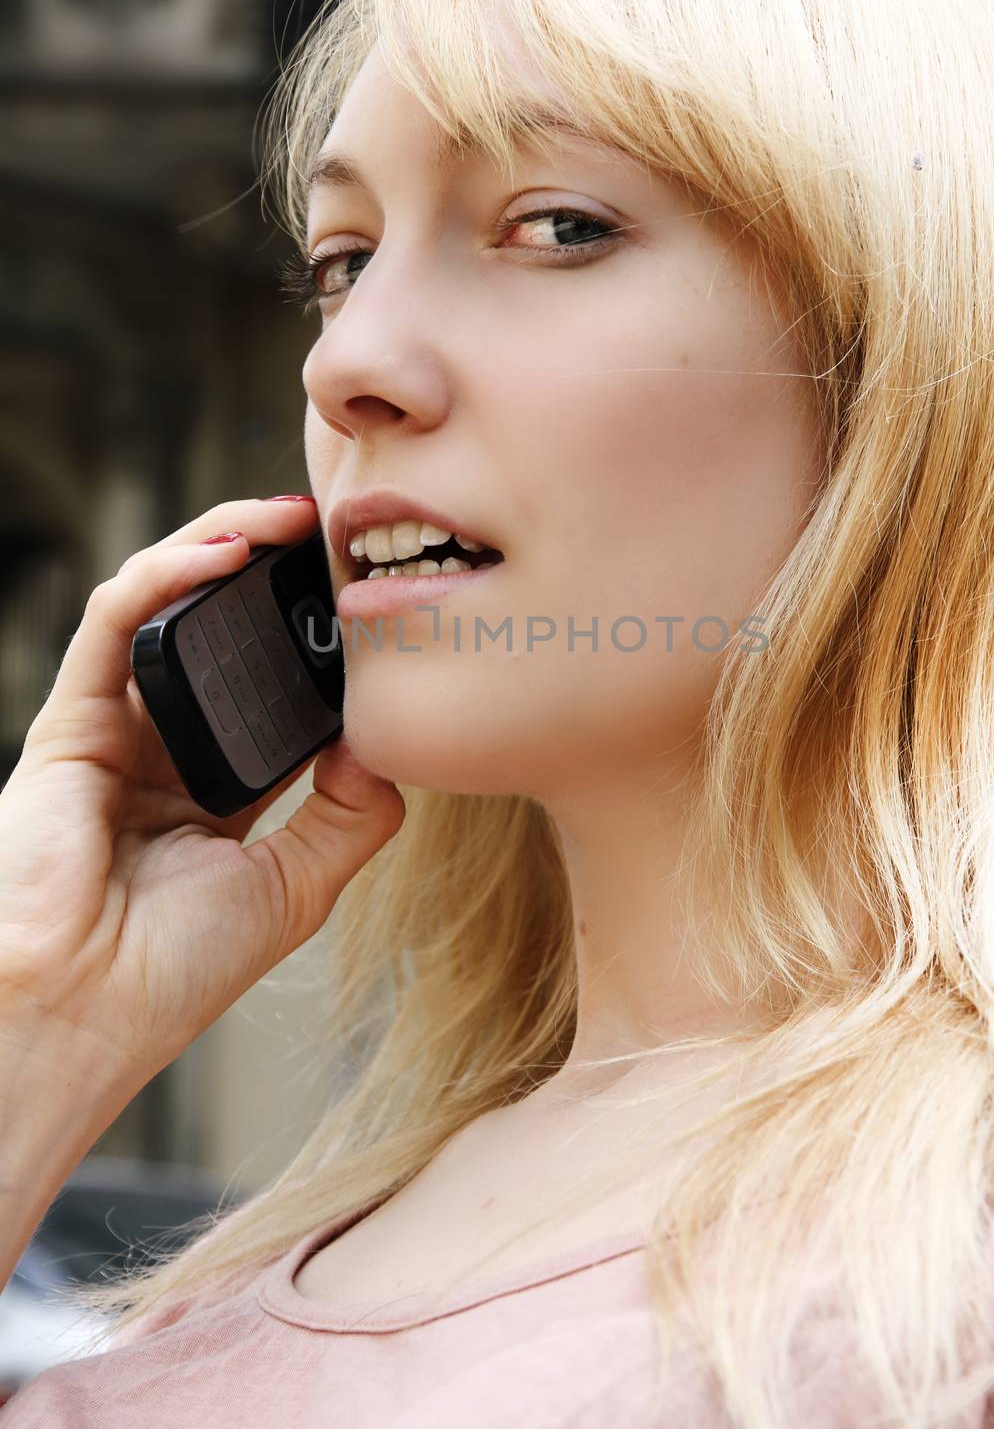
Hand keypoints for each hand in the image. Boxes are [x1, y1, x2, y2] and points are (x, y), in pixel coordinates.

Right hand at [0, 496, 403, 1085]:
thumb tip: (383, 744)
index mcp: (214, 787)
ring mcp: (112, 729)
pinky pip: (115, 622)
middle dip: (273, 570)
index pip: (269, 684)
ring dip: (225, 545)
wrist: (80, 1017)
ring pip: (166, 605)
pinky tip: (227, 551)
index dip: (315, 635)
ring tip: (290, 516)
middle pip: (219, 631)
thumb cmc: (173, 973)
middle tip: (336, 528)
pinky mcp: (67, 719)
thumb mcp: (296, 886)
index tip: (374, 593)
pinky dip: (168, 574)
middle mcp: (162, 749)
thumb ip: (349, 815)